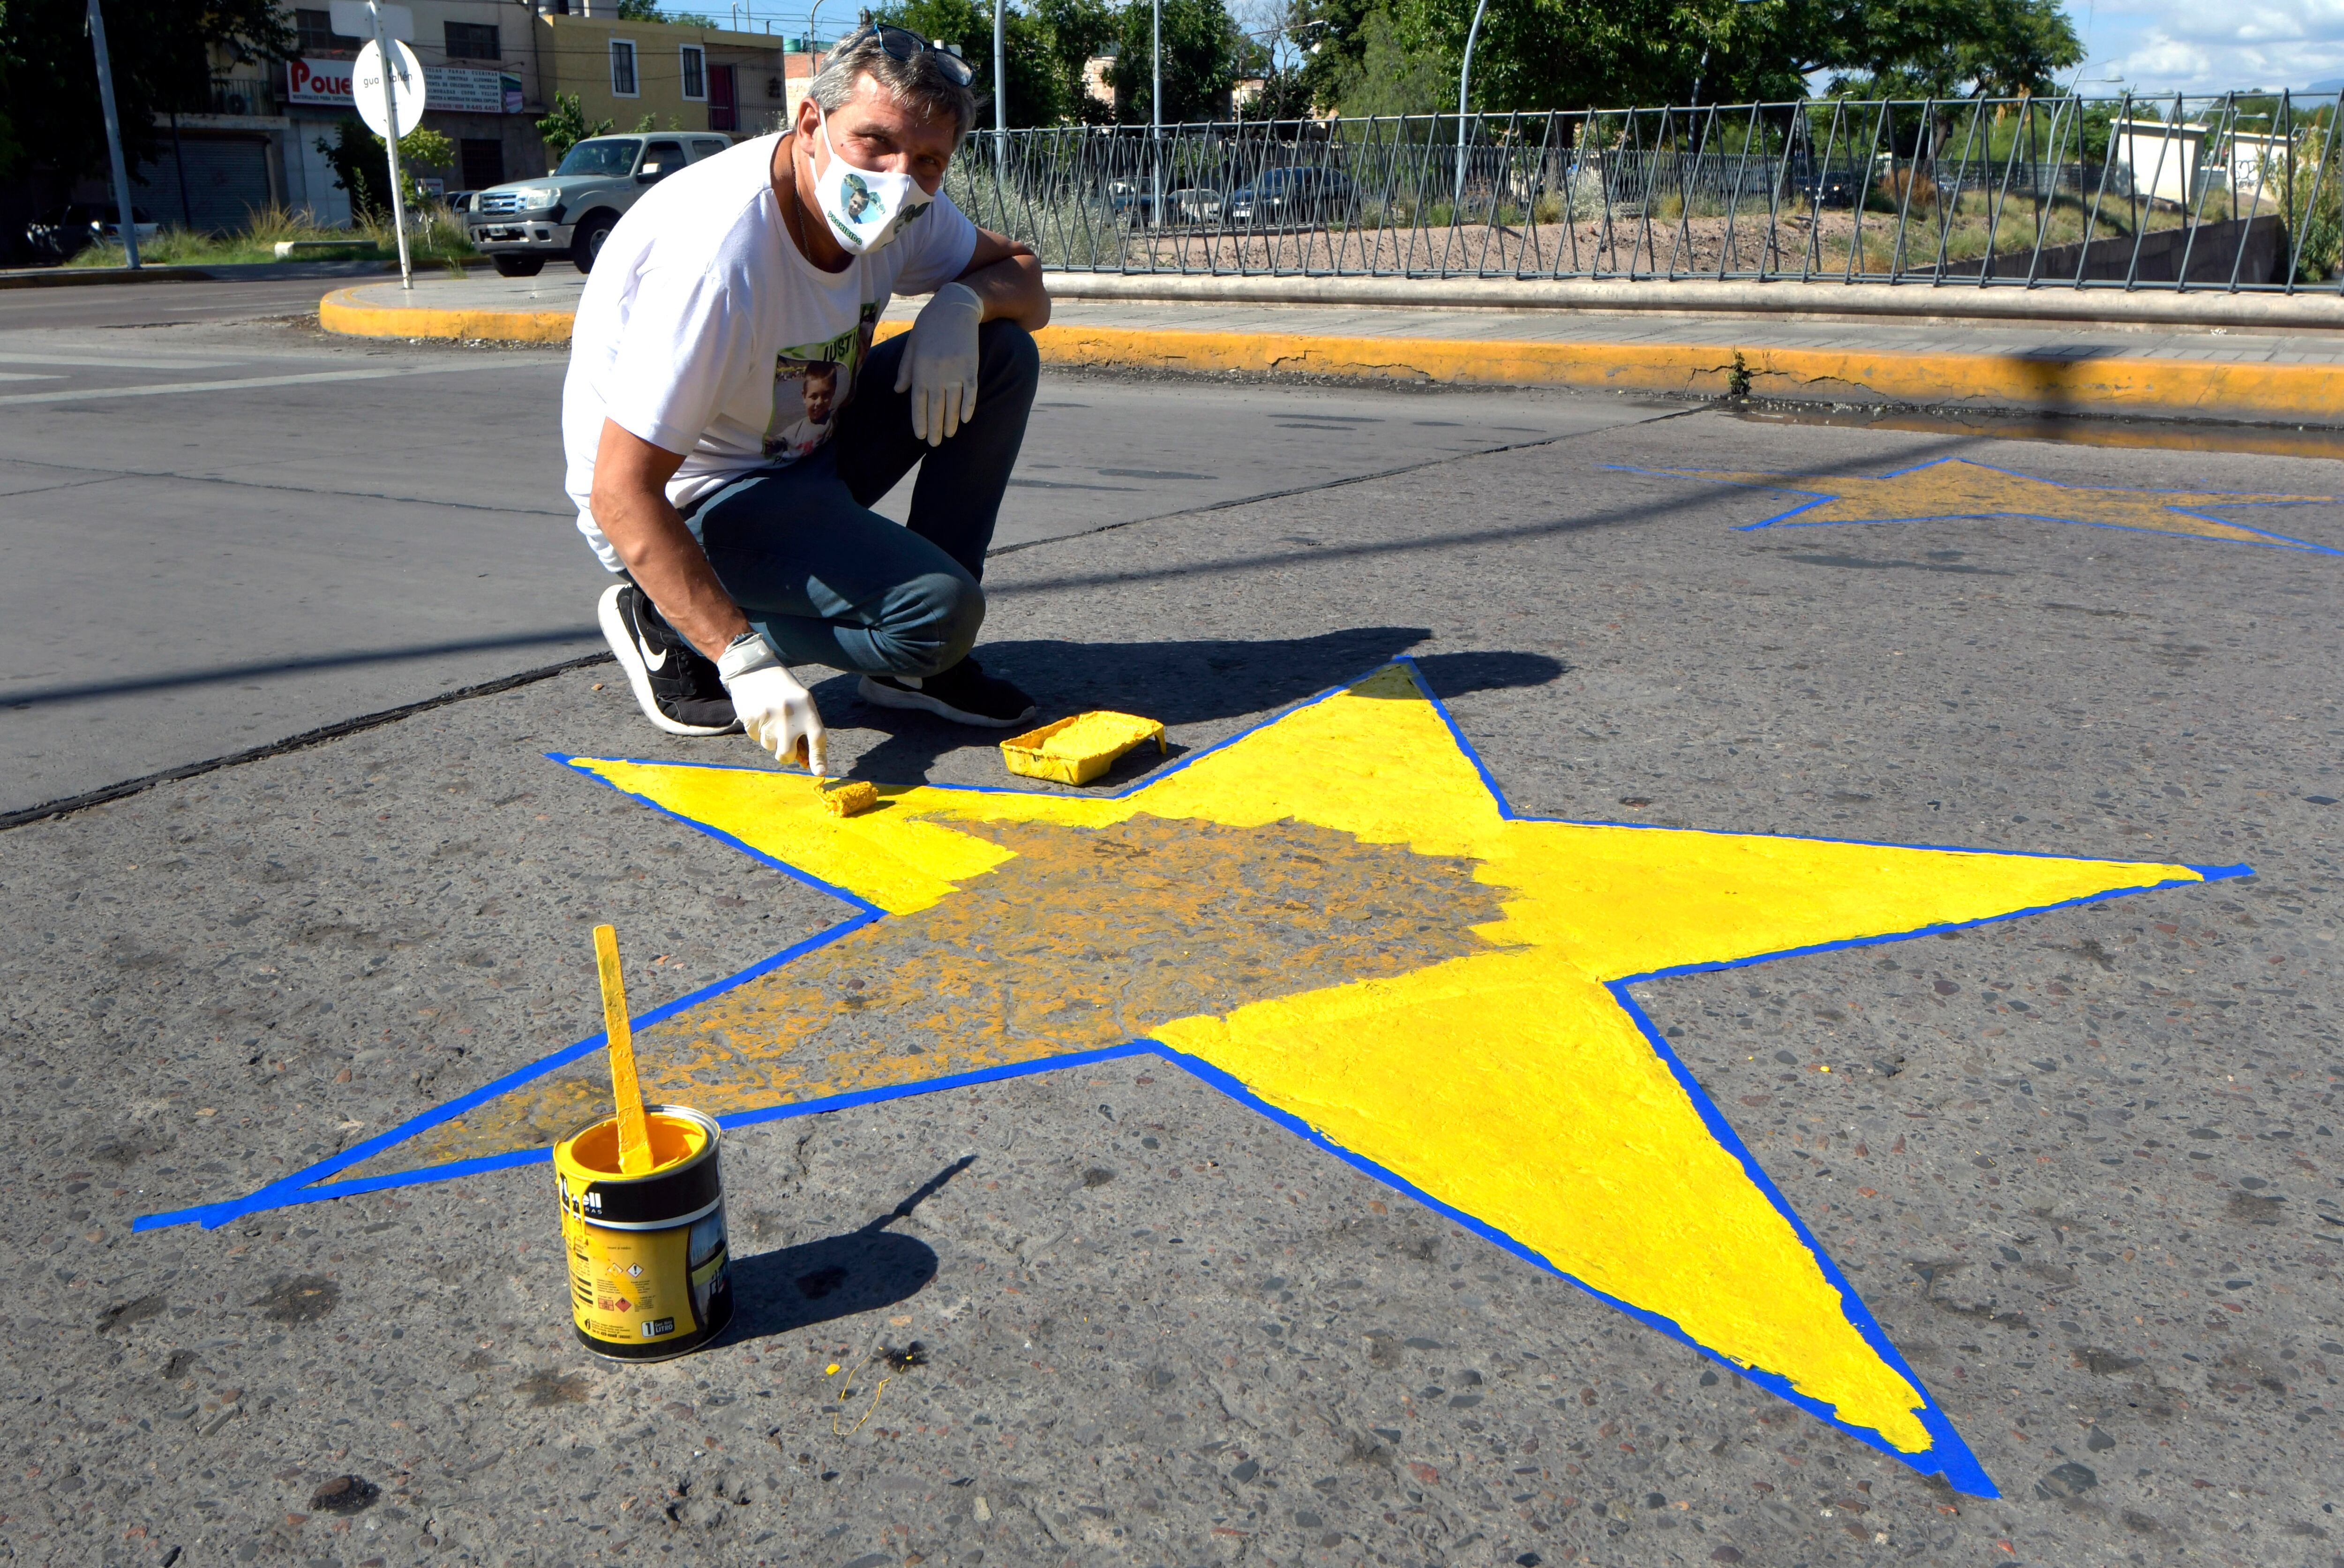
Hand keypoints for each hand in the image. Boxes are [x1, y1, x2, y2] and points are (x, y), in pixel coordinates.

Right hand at [718, 633, 826, 773]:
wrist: (753, 669)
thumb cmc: (783, 689)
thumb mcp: (802, 701)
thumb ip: (806, 726)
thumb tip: (806, 759)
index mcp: (807, 708)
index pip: (817, 739)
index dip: (819, 758)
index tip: (820, 772)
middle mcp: (788, 715)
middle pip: (786, 754)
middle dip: (786, 754)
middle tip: (785, 744)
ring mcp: (768, 718)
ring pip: (769, 747)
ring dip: (770, 739)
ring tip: (770, 718)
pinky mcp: (750, 719)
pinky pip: (754, 737)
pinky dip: (757, 730)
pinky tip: (759, 714)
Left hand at [892, 281, 981, 445]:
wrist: (954, 307)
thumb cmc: (929, 325)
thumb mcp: (912, 345)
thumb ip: (906, 369)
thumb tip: (899, 390)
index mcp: (920, 369)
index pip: (919, 402)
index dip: (920, 421)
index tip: (921, 436)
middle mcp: (937, 374)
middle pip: (936, 408)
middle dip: (935, 428)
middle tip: (935, 444)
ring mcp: (955, 371)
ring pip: (953, 404)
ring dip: (951, 422)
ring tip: (950, 435)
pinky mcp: (971, 367)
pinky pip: (970, 392)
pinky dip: (968, 407)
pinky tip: (966, 420)